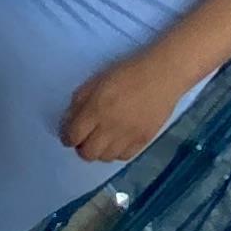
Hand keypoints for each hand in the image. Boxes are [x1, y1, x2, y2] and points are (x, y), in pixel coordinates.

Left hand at [61, 51, 185, 163]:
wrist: (163, 75)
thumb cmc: (128, 71)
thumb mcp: (97, 80)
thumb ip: (79, 101)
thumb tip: (69, 121)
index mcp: (96, 108)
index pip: (73, 136)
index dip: (67, 137)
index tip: (69, 134)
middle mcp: (110, 126)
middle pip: (87, 153)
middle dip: (82, 147)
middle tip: (85, 138)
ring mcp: (128, 136)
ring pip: (105, 158)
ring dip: (99, 151)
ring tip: (102, 139)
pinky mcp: (143, 141)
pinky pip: (123, 157)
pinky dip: (116, 152)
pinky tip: (117, 141)